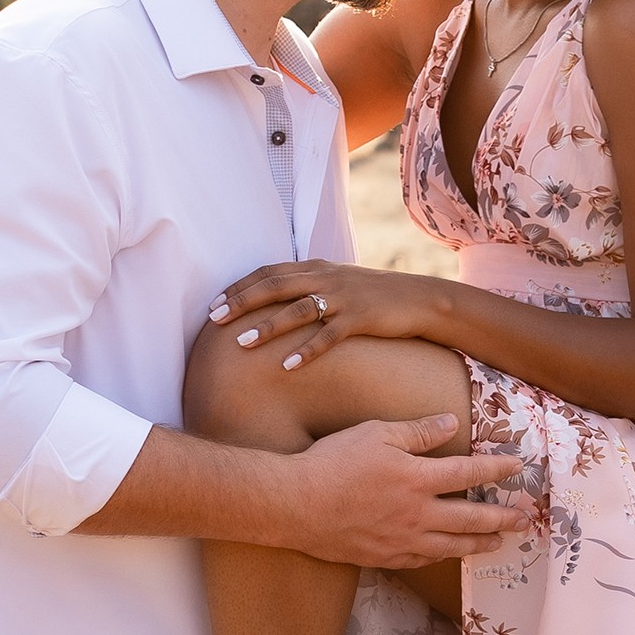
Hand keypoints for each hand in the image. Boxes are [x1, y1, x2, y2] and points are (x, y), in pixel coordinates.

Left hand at [210, 260, 440, 370]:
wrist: (420, 299)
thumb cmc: (375, 296)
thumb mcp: (338, 283)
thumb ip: (309, 286)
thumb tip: (275, 300)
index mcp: (317, 268)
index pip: (269, 272)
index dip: (240, 286)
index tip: (214, 303)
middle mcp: (326, 278)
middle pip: (275, 286)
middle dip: (241, 302)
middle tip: (215, 319)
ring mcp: (344, 297)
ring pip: (297, 309)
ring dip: (267, 326)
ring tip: (241, 343)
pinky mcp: (361, 318)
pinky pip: (329, 335)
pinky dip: (307, 350)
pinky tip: (287, 366)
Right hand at [284, 412, 521, 567]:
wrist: (294, 504)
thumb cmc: (332, 462)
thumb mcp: (376, 433)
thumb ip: (417, 432)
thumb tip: (451, 424)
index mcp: (417, 479)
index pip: (469, 474)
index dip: (497, 469)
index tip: (518, 467)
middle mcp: (416, 514)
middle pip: (470, 518)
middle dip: (501, 518)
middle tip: (524, 520)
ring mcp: (401, 540)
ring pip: (450, 546)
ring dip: (478, 543)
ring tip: (496, 542)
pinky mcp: (383, 556)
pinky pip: (421, 560)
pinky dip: (440, 557)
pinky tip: (447, 554)